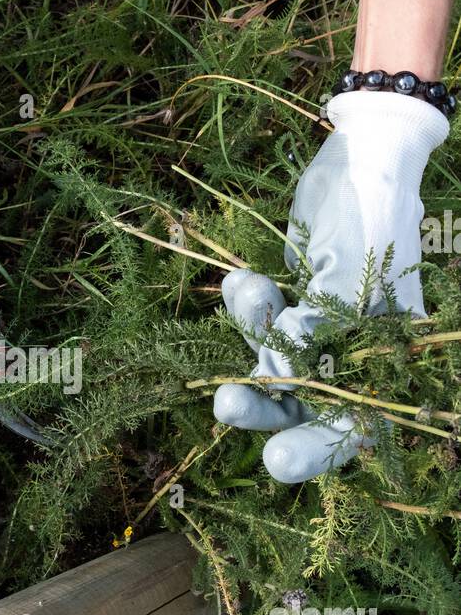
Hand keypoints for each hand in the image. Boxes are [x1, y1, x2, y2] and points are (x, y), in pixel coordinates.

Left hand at [213, 91, 448, 482]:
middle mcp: (356, 356)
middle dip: (263, 408)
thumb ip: (318, 328)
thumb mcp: (349, 274)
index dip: (316, 451)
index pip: (354, 427)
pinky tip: (240, 279)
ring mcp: (322, 333)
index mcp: (388, 360)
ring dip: (248, 343)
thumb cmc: (370, 214)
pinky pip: (261, 326)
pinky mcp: (294, 307)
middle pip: (305, 409)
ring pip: (273, 368)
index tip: (276, 459)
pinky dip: (246, 308)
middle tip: (225, 405)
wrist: (360, 155)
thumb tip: (284, 371)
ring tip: (243, 291)